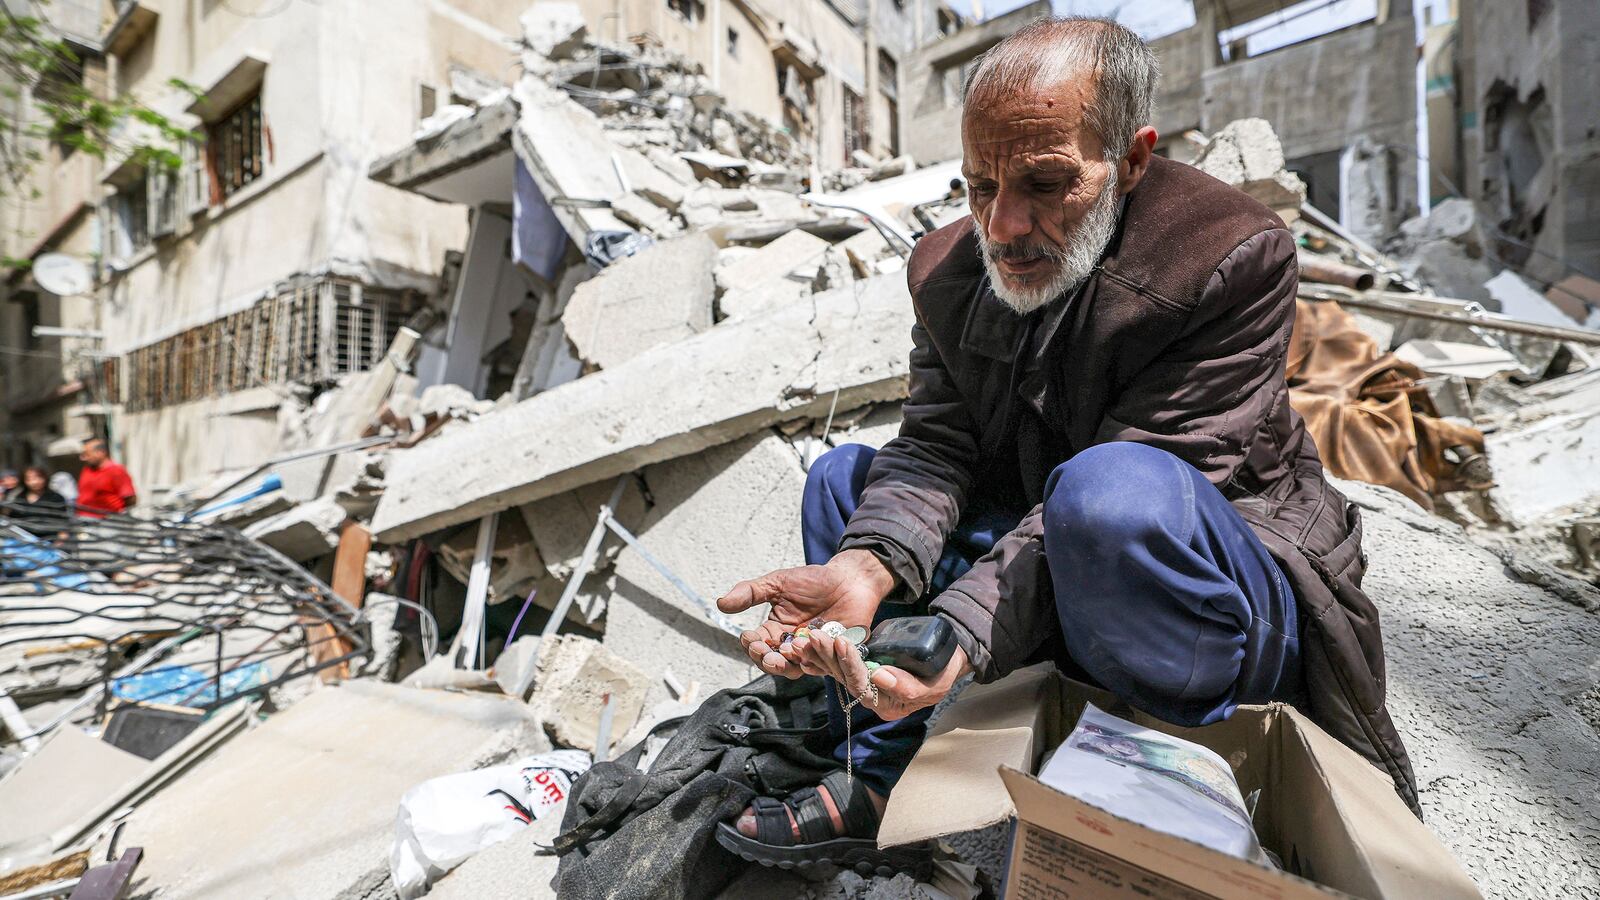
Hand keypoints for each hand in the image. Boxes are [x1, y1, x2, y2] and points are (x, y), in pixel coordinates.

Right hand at [718, 549, 893, 679]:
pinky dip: (814, 662)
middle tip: (766, 654)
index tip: (750, 638)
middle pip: (772, 663)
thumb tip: (720, 603)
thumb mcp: (778, 582)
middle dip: (767, 661)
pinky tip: (811, 653)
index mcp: (775, 631)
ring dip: (788, 664)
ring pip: (795, 670)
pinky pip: (822, 667)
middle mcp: (791, 646)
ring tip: (786, 654)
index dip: (751, 645)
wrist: (850, 580)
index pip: (756, 645)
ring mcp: (812, 654)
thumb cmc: (814, 581)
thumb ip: (750, 593)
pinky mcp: (833, 657)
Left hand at [794, 634, 969, 720]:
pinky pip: (839, 663)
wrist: (947, 660)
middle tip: (816, 637)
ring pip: (838, 671)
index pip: (863, 688)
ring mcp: (865, 684)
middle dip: (830, 657)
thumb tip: (879, 676)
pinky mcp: (861, 669)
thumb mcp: (934, 684)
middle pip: (845, 679)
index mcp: (887, 706)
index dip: (852, 666)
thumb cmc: (943, 673)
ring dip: (822, 653)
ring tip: (809, 636)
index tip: (844, 644)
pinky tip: (809, 644)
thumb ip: (908, 686)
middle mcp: (872, 698)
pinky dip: (824, 654)